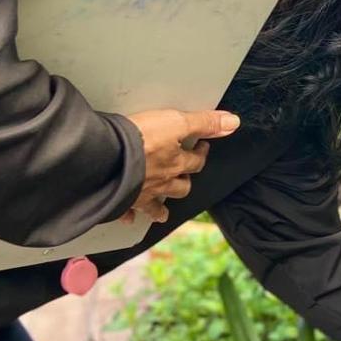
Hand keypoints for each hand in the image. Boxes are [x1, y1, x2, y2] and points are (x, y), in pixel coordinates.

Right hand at [120, 108, 239, 224]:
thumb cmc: (140, 140)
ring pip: (156, 205)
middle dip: (184, 183)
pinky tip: (129, 219)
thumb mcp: (176, 122)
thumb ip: (203, 123)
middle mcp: (161, 182)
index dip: (200, 155)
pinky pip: (127, 212)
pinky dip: (129, 216)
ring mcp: (141, 193)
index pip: (195, 162)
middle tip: (184, 177)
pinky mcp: (121, 200)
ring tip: (164, 212)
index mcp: (175, 164)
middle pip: (180, 187)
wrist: (107, 159)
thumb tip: (233, 122)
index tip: (200, 148)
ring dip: (161, 208)